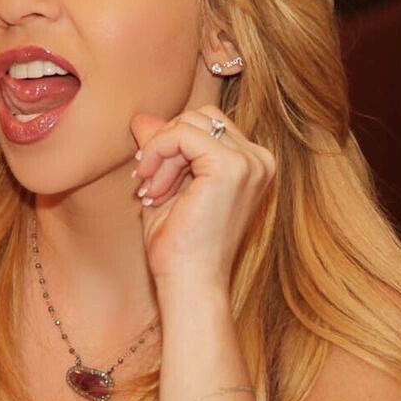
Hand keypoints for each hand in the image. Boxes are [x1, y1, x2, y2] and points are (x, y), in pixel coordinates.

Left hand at [131, 107, 274, 286]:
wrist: (189, 283)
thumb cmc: (180, 246)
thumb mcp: (166, 186)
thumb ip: (161, 151)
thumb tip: (141, 117)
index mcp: (252, 164)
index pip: (207, 126)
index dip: (171, 144)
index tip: (149, 181)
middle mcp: (259, 160)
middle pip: (200, 118)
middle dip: (166, 145)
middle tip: (147, 185)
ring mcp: (249, 162)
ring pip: (190, 123)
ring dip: (161, 152)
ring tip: (151, 191)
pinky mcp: (231, 167)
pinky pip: (182, 134)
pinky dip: (158, 152)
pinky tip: (151, 186)